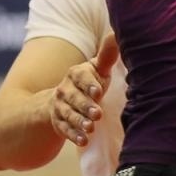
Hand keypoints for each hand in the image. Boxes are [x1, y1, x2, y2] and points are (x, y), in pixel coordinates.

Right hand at [51, 33, 119, 147]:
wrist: (63, 100)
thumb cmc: (89, 82)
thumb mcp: (96, 70)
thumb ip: (106, 56)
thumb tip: (116, 34)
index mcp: (75, 74)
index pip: (80, 77)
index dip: (89, 84)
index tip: (98, 91)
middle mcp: (64, 89)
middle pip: (74, 98)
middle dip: (85, 106)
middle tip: (97, 114)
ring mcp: (60, 107)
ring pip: (68, 114)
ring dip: (79, 121)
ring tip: (90, 128)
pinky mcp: (58, 123)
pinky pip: (64, 129)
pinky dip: (73, 135)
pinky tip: (83, 140)